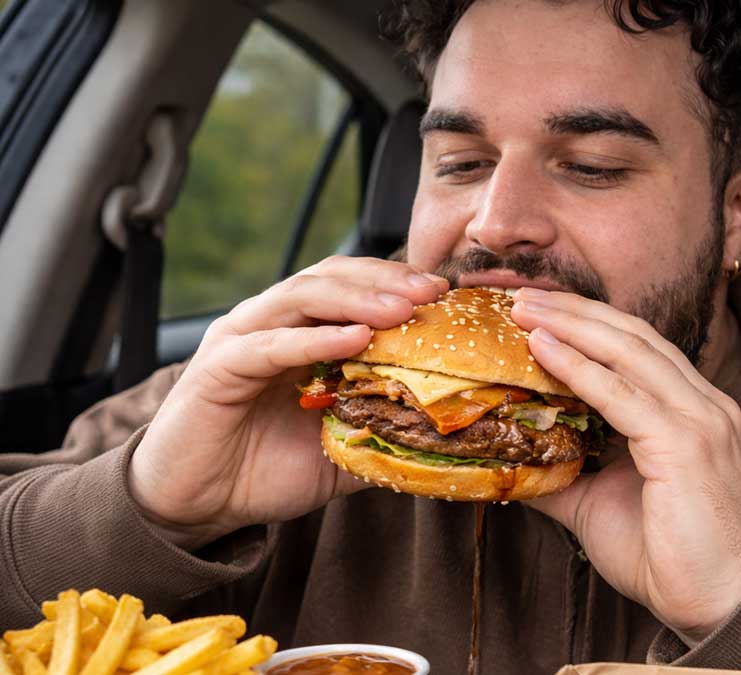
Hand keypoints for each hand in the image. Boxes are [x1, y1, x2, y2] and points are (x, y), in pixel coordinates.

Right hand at [129, 256, 447, 549]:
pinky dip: (314, 339)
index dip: (397, 283)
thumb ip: (385, 432)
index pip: (352, 286)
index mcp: (300, 332)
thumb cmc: (264, 472)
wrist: (197, 506)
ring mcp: (242, 340)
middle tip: (432, 291)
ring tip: (401, 309)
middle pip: (331, 278)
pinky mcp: (218, 368)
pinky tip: (355, 339)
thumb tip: (446, 436)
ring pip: (302, 297)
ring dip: (357, 299)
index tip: (445, 294)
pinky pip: (270, 345)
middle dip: (386, 281)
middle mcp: (270, 324)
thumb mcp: (342, 450)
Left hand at [510, 289, 740, 645]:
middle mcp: (703, 403)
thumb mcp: (598, 503)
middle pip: (632, 335)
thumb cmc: (665, 556)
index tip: (536, 310)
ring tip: (524, 310)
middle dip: (574, 310)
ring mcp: (700, 418)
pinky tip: (544, 348)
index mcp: (691, 410)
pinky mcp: (686, 443)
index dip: (586, 322)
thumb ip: (560, 473)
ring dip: (572, 325)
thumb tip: (507, 461)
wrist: (716, 604)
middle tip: (520, 295)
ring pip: (629, 352)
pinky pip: (623, 394)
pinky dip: (580, 367)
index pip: (636, 347)